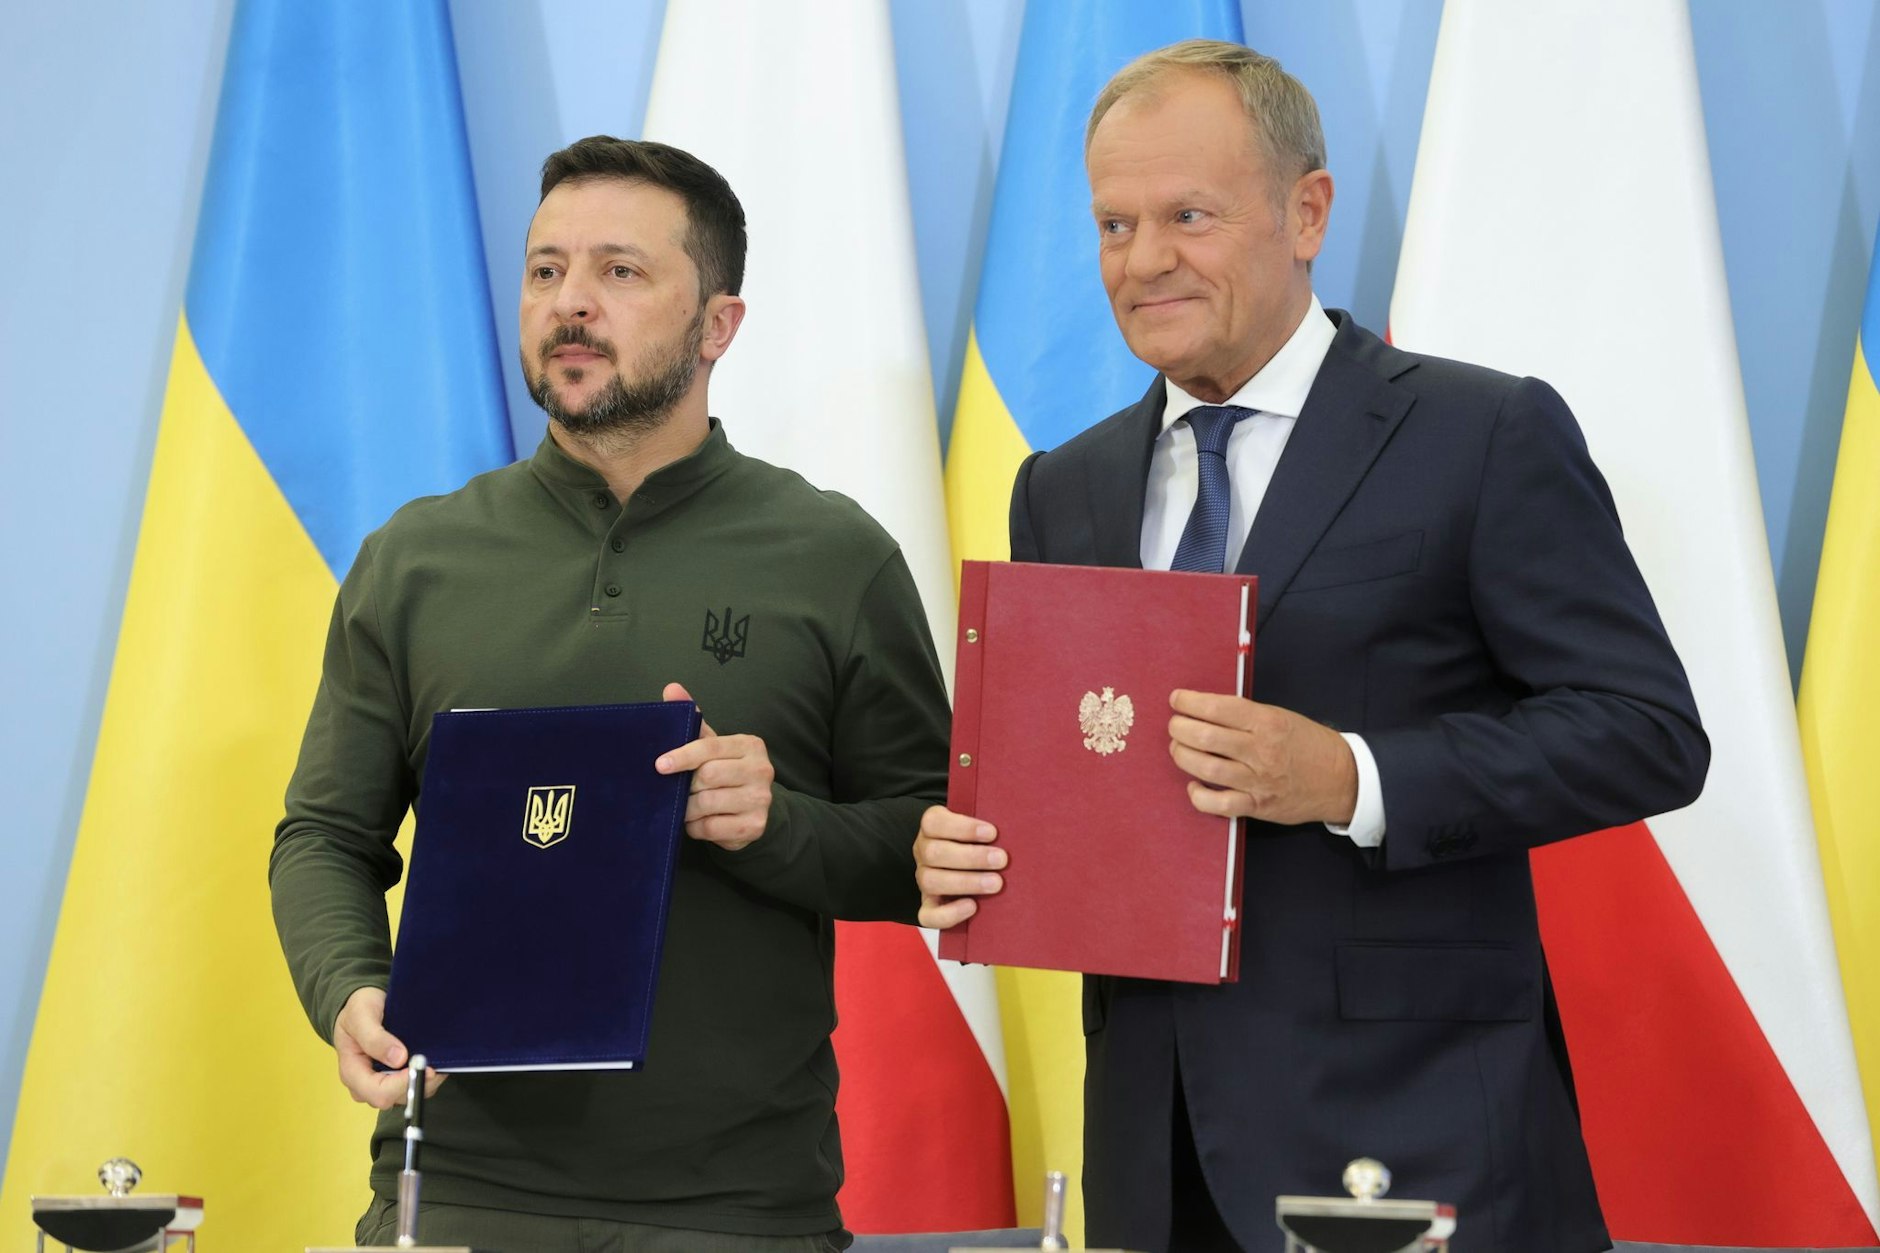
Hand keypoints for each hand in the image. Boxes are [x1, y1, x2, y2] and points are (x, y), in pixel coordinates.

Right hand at [334, 986, 444, 1108]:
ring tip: (435, 1059)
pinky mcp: (396, 1081)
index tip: (420, 1065)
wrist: (363, 1008)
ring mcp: (382, 1084)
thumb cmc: (358, 1011)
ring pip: (409, 1095)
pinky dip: (428, 1077)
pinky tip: (433, 1060)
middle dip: (417, 1083)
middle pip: (395, 1098)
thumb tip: (398, 1059)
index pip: (378, 1092)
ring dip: (426, 1081)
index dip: (402, 1084)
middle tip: (433, 1063)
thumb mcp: (360, 1016)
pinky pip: (416, 1087)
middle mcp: (366, 1085)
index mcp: (352, 1072)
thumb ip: (374, 1037)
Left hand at [656, 682, 773, 850]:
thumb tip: (671, 689)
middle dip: (686, 786)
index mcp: (750, 745)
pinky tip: (698, 821)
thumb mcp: (713, 746)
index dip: (683, 756)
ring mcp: (760, 799)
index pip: (711, 747)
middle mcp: (761, 770)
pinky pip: (712, 828)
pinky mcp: (754, 825)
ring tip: (686, 806)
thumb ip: (694, 720)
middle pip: (708, 776)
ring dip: (688, 808)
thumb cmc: (727, 772)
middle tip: (677, 790)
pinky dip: (697, 827)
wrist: (754, 809)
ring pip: (707, 804)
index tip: (660, 765)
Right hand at [914, 805, 1005, 928]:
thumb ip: (989, 830)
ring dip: (966, 882)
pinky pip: (928, 915)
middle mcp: (923, 851)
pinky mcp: (928, 906)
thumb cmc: (982, 843)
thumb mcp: (981, 829)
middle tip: (1002, 860)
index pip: (934, 822)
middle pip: (934, 853)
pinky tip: (973, 907)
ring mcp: (924, 879)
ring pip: (930, 881)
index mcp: (933, 827)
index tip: (992, 833)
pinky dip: (949, 913)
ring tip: (996, 883)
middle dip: (971, 857)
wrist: (972, 866)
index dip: (962, 828)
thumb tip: (1016, 833)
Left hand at [1168, 690, 1357, 825]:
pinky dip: (1199, 796)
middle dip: (1180, 729)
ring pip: (1207, 769)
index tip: (1176, 700)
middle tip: (1174, 726)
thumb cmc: (1308, 743)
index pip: (1219, 708)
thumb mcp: (1281, 717)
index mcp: (1267, 722)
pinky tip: (1193, 786)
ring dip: (1182, 756)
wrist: (1342, 779)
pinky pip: (1220, 805)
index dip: (1190, 702)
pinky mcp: (1258, 806)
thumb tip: (1206, 711)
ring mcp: (1258, 780)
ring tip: (1177, 749)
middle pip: (1206, 737)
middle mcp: (1261, 750)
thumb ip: (1246, 715)